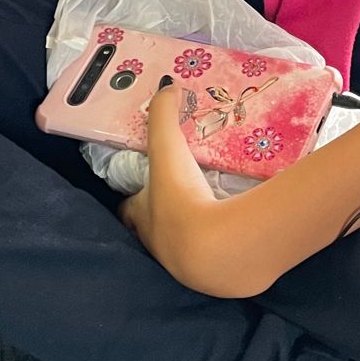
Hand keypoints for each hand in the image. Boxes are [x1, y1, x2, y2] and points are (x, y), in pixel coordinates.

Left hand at [119, 81, 258, 296]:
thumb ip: (164, 115)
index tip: (140, 183)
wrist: (217, 250)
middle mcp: (158, 245)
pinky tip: (232, 229)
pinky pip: (214, 254)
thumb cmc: (181, 200)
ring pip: (182, 245)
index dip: (131, 195)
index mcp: (141, 217)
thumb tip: (166, 87)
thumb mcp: (167, 149)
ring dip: (193, 229)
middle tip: (180, 195)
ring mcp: (185, 264)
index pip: (126, 207)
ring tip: (209, 209)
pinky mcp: (216, 274)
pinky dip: (220, 242)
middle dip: (163, 214)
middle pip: (154, 228)